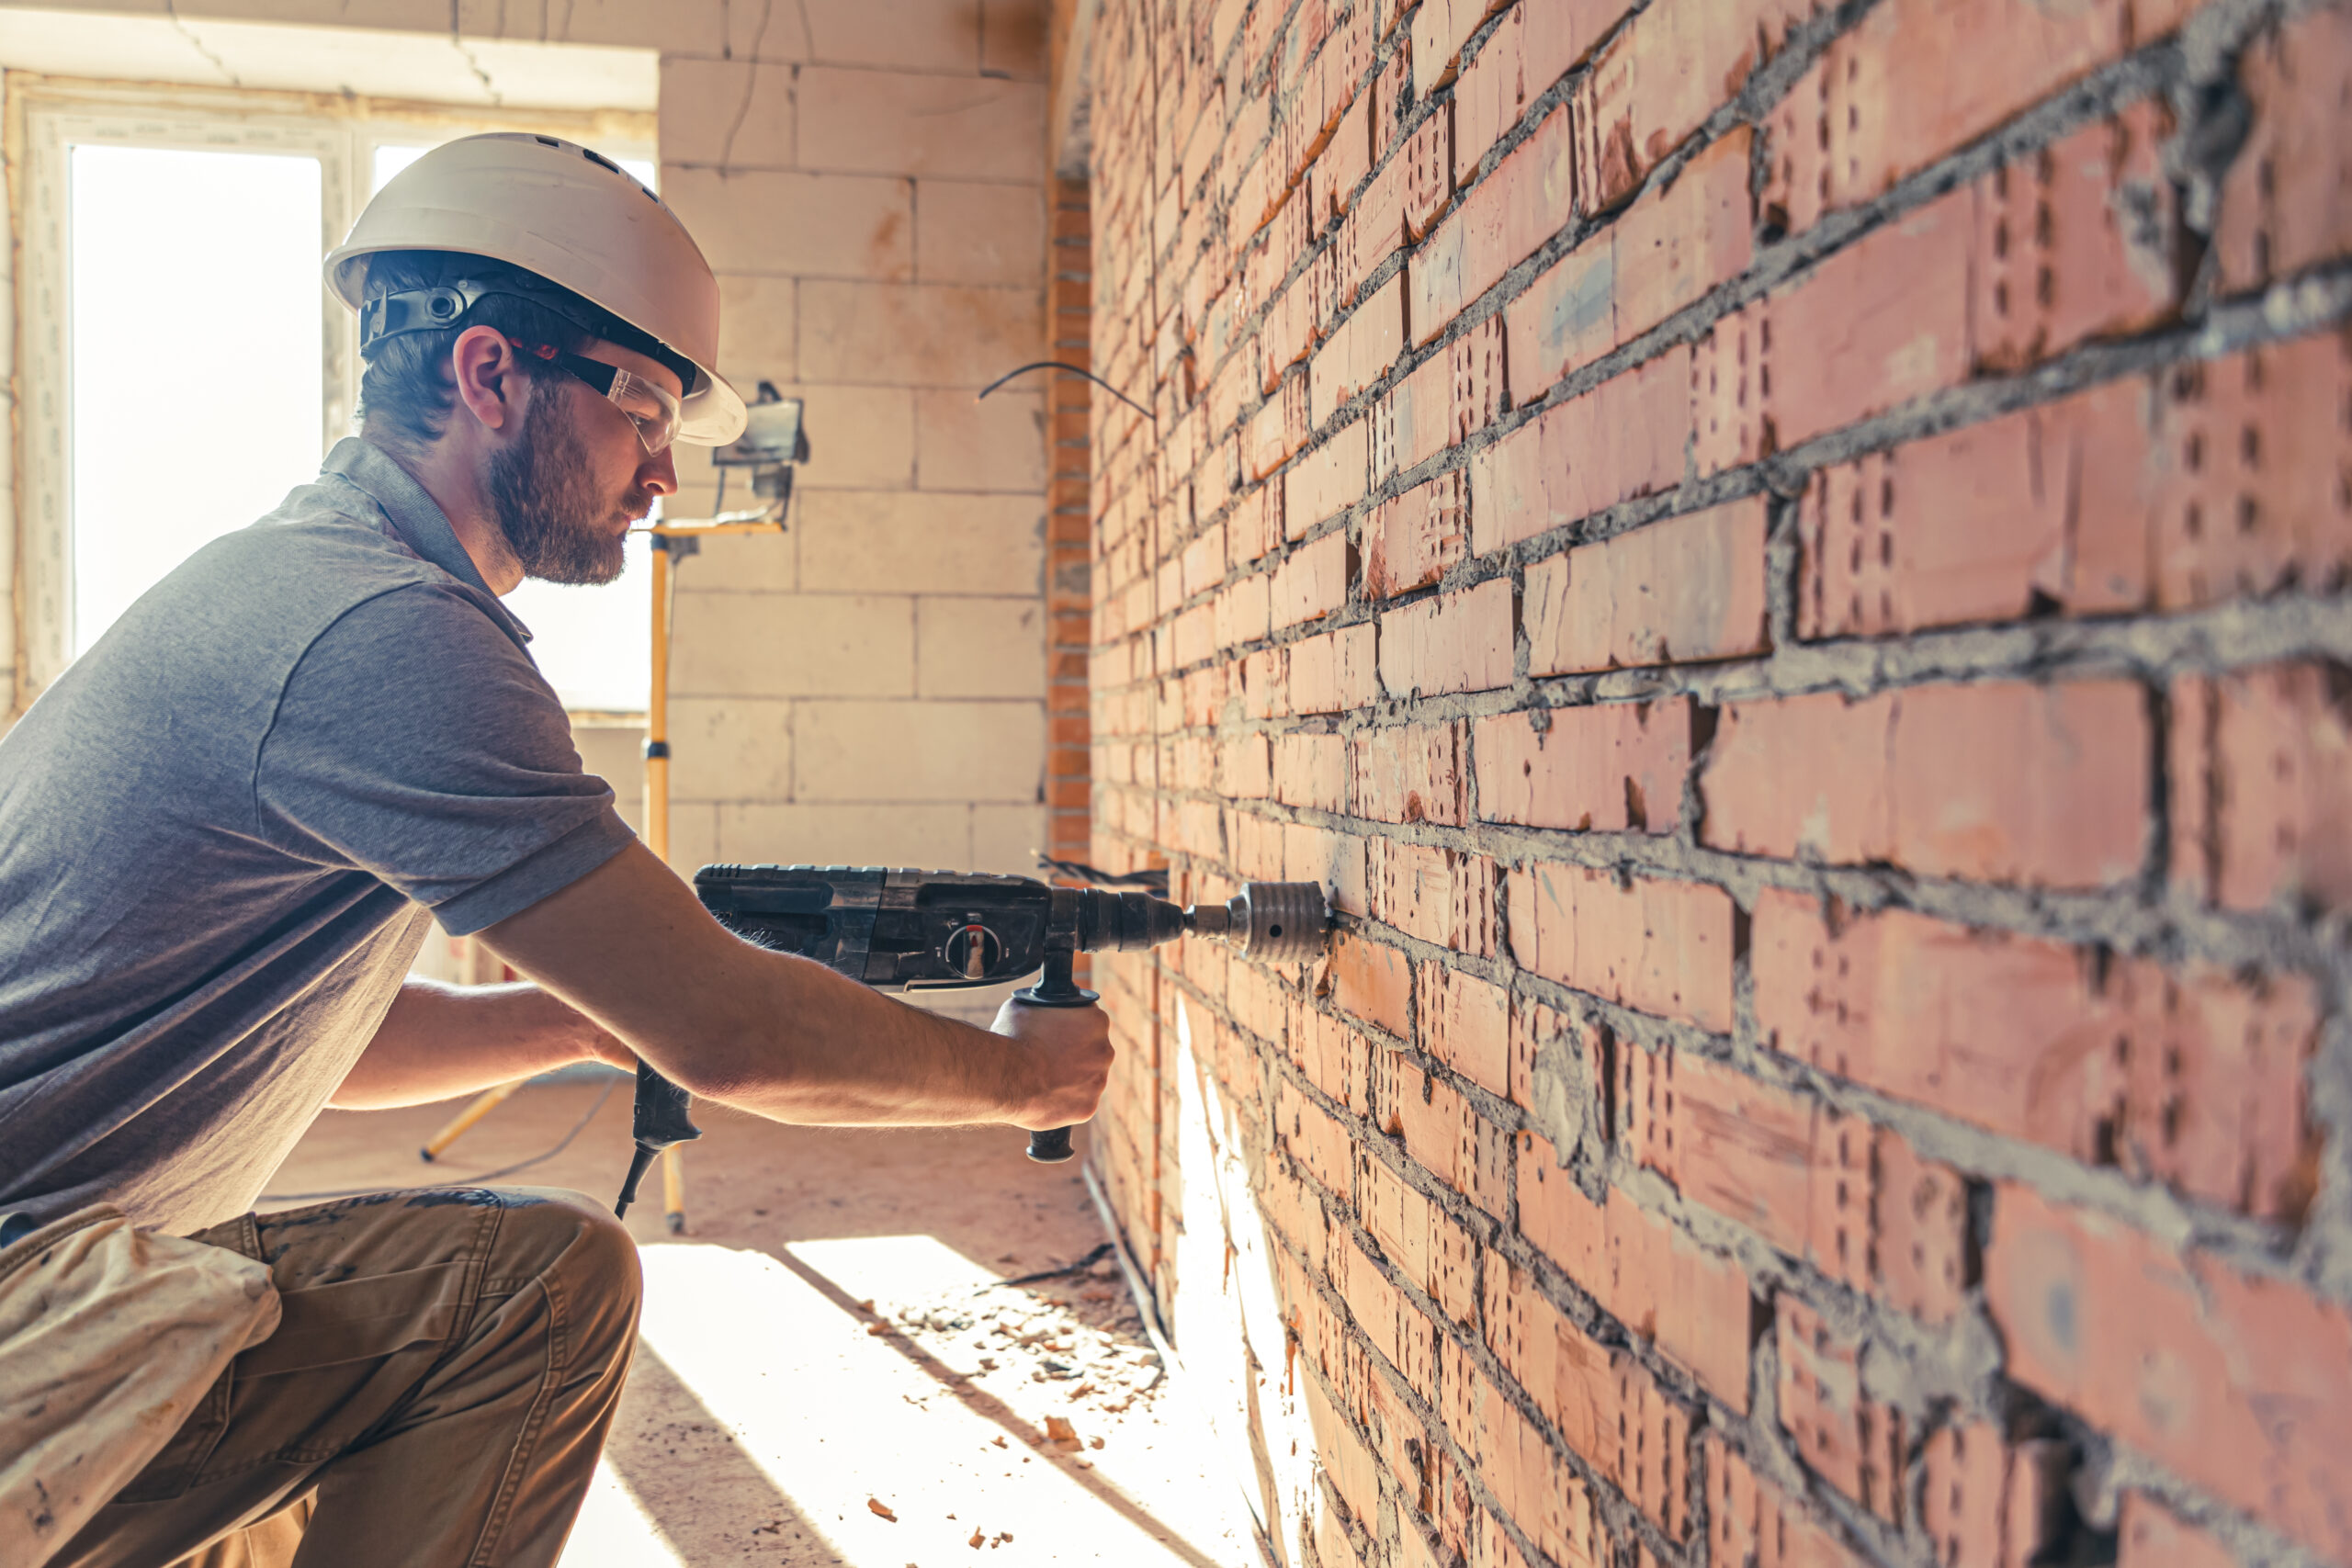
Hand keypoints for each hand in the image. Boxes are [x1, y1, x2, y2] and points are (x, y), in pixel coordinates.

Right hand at [991, 997, 1114, 1130]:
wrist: (1007, 1077)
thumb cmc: (1015, 1038)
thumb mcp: (1026, 1005)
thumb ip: (1046, 1006)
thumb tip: (1041, 1007)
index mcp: (1096, 1021)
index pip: (1090, 1021)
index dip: (1072, 1026)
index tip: (1056, 1032)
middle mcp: (1105, 1051)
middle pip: (1093, 1051)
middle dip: (1074, 1053)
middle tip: (1048, 1056)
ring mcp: (1098, 1082)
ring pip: (1086, 1079)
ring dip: (1070, 1078)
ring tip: (1041, 1078)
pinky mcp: (1087, 1108)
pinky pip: (1077, 1103)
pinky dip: (1063, 1101)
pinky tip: (1044, 1095)